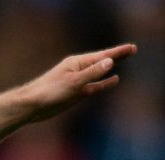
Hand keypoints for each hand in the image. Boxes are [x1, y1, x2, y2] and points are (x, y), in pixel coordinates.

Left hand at [15, 43, 136, 123]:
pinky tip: (114, 79)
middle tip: (132, 49)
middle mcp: (78, 70)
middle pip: (102, 62)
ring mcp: (78, 82)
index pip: (102, 56)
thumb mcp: (74, 82)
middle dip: (117, 55)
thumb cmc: (49, 91)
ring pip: (99, 74)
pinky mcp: (76, 94)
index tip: (132, 48)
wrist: (32, 106)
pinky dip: (105, 83)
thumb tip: (110, 61)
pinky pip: (95, 86)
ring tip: (123, 60)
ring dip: (111, 67)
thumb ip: (93, 73)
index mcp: (77, 63)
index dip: (118, 52)